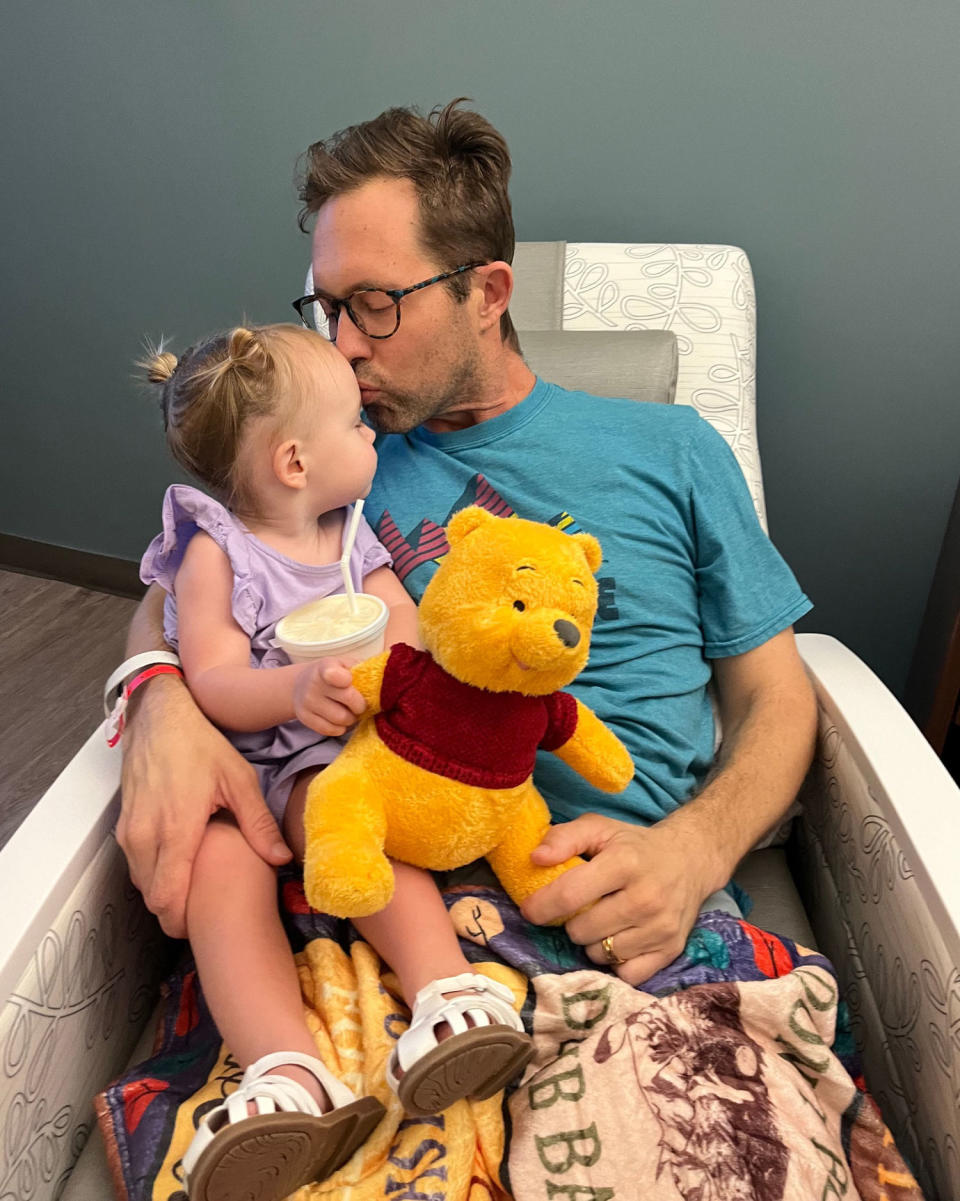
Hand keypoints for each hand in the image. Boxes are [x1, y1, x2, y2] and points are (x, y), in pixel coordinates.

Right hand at [117, 677, 290, 937]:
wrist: (159, 718)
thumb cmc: (200, 745)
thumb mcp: (239, 780)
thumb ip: (257, 823)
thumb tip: (281, 859)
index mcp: (176, 830)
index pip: (168, 897)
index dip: (183, 920)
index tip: (204, 925)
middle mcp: (145, 836)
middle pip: (153, 899)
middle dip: (176, 912)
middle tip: (206, 911)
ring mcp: (129, 831)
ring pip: (141, 884)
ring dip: (164, 893)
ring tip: (196, 890)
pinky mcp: (122, 825)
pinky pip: (135, 864)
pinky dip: (153, 874)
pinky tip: (179, 866)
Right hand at [293, 658, 366, 734]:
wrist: (301, 685)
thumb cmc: (333, 674)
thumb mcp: (345, 665)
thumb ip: (362, 669)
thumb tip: (386, 677)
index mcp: (325, 667)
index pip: (333, 674)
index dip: (344, 679)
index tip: (349, 680)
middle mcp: (313, 684)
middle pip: (348, 699)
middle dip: (360, 704)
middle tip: (360, 703)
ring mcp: (307, 702)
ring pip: (342, 719)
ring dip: (352, 718)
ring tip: (350, 711)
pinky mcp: (305, 718)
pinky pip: (331, 730)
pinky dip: (341, 728)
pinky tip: (340, 720)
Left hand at [519, 812, 717, 985]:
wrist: (690, 860)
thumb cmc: (634, 845)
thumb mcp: (600, 829)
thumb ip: (564, 838)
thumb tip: (535, 858)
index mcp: (624, 863)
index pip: (571, 894)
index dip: (542, 906)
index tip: (529, 910)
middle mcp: (645, 898)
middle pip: (582, 930)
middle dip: (571, 922)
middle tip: (581, 909)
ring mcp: (660, 928)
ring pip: (600, 954)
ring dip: (592, 942)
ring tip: (602, 922)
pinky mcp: (671, 950)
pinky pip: (626, 974)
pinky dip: (616, 962)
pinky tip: (619, 940)